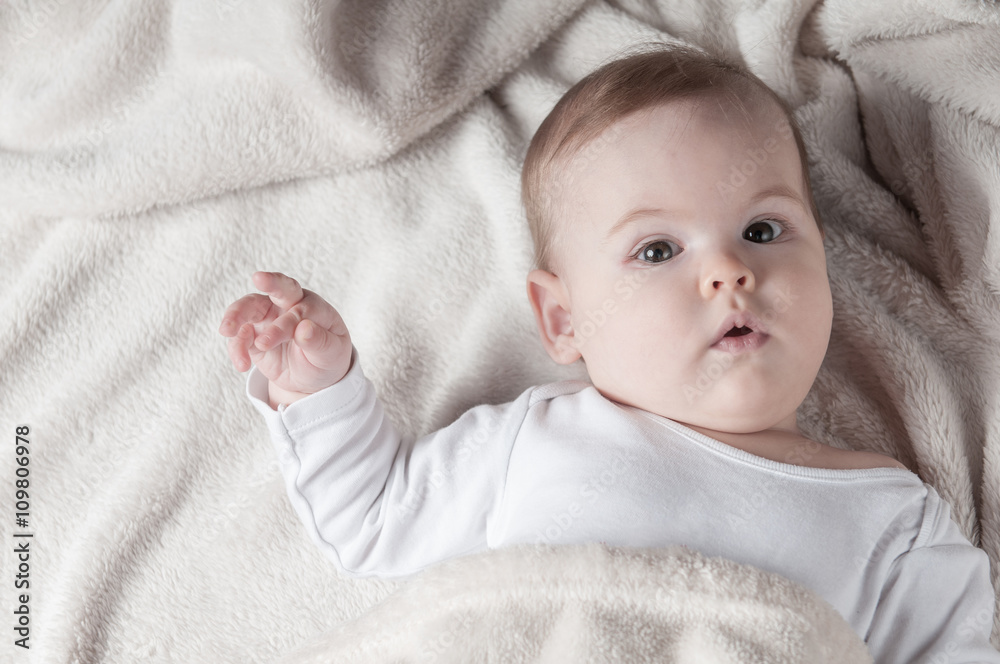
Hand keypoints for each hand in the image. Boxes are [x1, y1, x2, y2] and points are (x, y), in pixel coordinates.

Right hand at [219, 272, 352, 407]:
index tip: (285, 338)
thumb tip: (305, 329)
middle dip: (269, 282)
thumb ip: (320, 341)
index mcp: (312, 306)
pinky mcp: (252, 334)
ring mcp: (267, 318)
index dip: (289, 323)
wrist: (312, 376)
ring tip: (226, 331)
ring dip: (236, 315)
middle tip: (259, 278)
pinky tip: (242, 365)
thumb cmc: (327, 357)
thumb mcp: (331, 353)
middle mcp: (288, 306)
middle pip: (277, 289)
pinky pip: (239, 336)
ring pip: (248, 307)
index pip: (300, 308)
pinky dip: (237, 349)